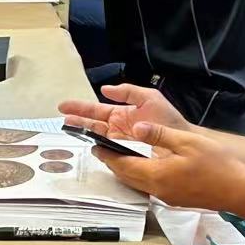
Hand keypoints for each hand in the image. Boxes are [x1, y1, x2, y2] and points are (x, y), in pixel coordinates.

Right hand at [58, 82, 191, 140]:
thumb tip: (106, 89)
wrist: (181, 139)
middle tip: (62, 120)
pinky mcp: (124, 155)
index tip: (64, 106)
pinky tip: (89, 146)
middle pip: (91, 125)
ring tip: (69, 129)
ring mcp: (119, 144)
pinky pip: (108, 153)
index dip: (80, 107)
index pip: (96, 110)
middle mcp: (116, 130)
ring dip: (83, 134)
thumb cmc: (168, 119)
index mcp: (120, 114)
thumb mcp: (149, 98)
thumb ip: (128, 91)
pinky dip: (97, 150)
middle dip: (76, 121)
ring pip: (96, 138)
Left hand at [93, 124, 244, 212]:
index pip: (121, 165)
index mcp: (156, 174)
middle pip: (125, 177)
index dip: (106, 154)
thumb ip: (159, 134)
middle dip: (111, 163)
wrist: (238, 190)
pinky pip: (148, 187)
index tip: (95, 145)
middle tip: (102, 149)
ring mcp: (165, 196)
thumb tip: (137, 127)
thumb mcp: (187, 142)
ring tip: (119, 156)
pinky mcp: (173, 199)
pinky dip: (139, 176)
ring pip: (136, 184)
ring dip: (125, 170)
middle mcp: (156, 189)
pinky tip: (144, 167)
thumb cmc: (217, 165)